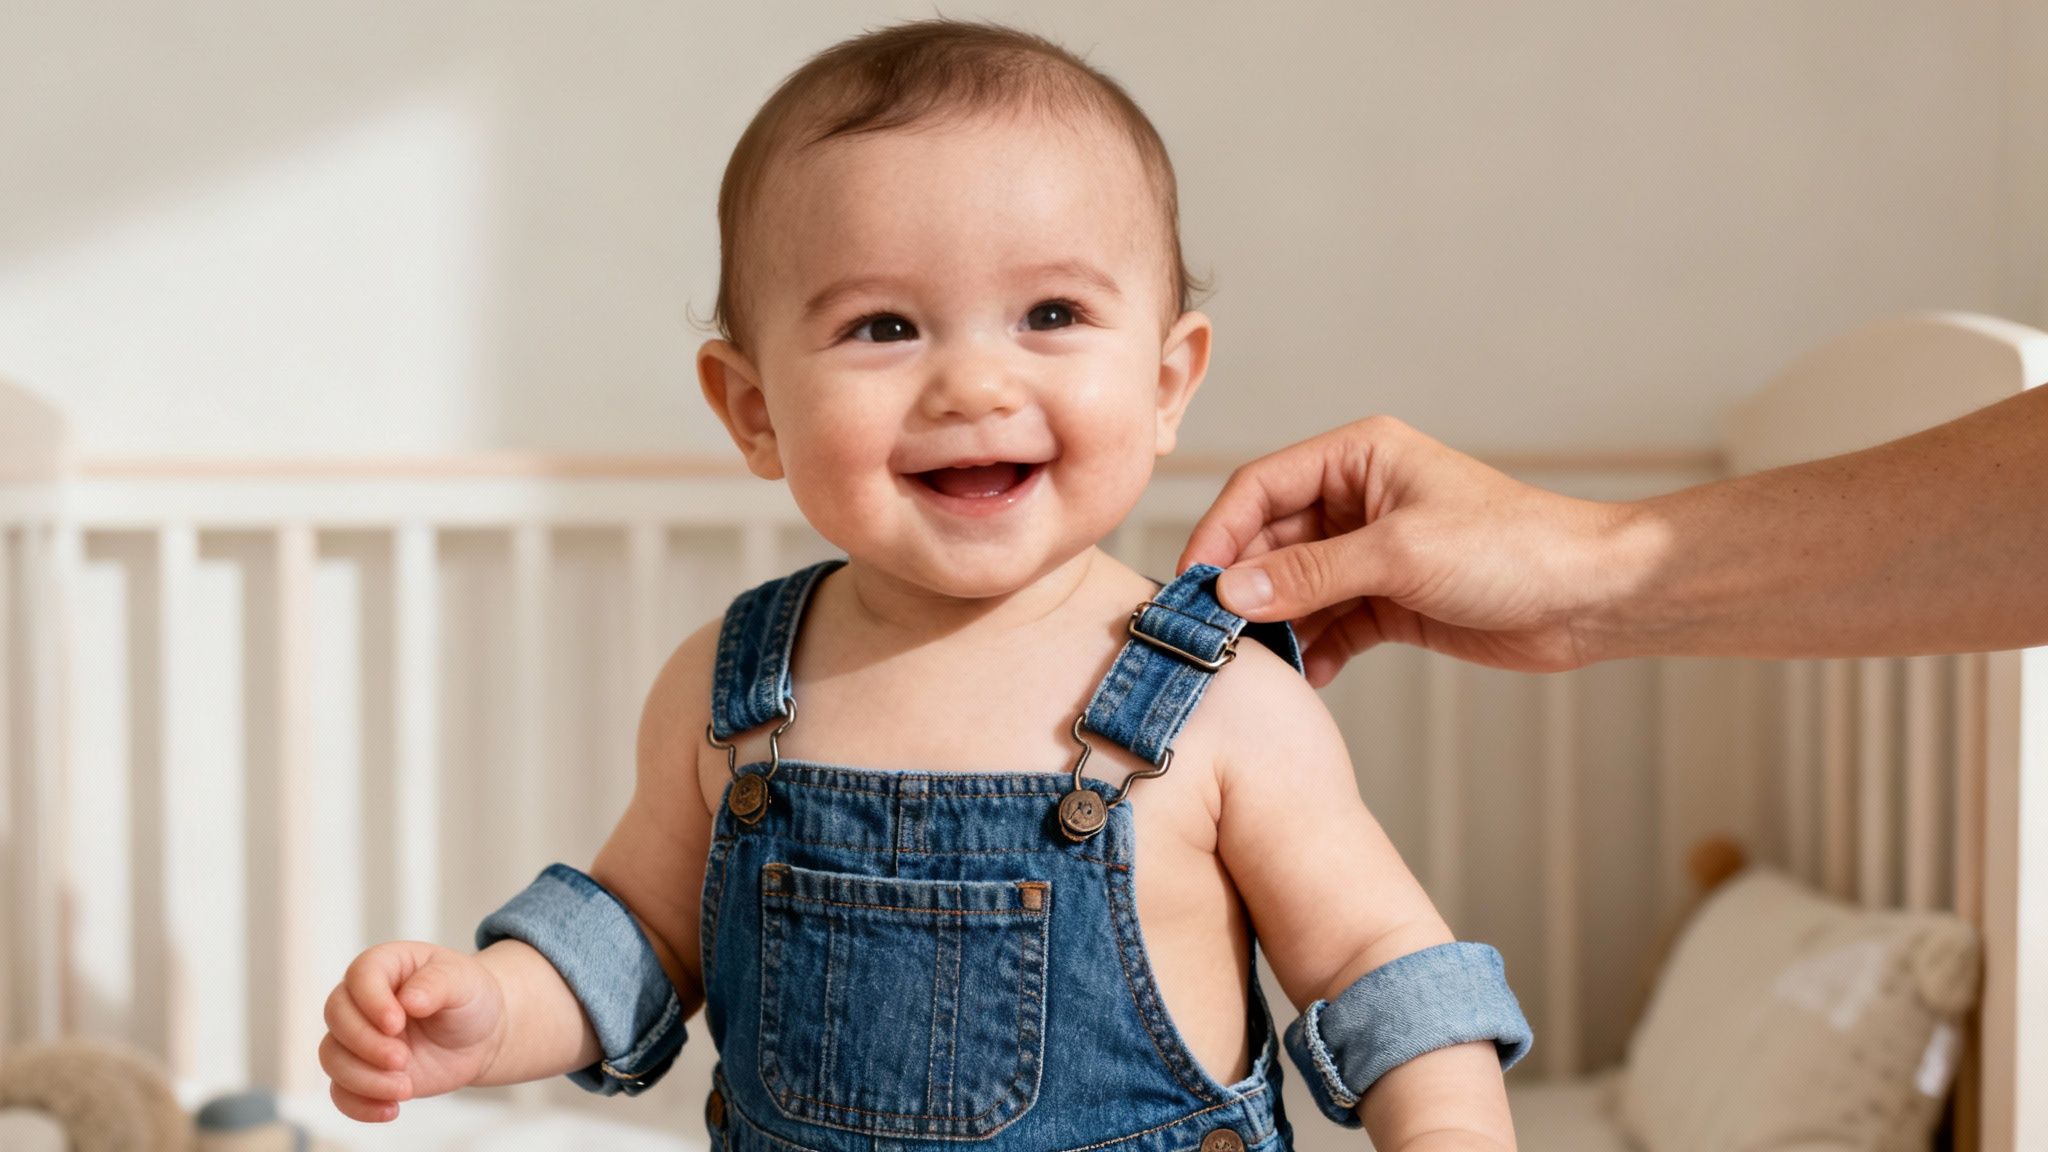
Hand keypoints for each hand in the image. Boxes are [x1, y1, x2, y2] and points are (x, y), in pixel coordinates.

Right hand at [321, 941, 506, 1121]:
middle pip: (336, 1016)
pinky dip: (359, 1105)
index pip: (360, 975)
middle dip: (365, 1043)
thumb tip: (408, 999)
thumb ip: (438, 983)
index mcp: (386, 966)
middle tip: (403, 1059)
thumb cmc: (469, 997)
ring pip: (332, 1057)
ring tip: (406, 1087)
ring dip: (363, 1078)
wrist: (480, 1035)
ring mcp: (359, 1038)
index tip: (397, 1023)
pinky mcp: (363, 1072)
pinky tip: (391, 1110)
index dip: (371, 1001)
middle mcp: (363, 1000)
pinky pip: (341, 1091)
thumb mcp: (465, 981)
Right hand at [1179, 416, 1622, 684]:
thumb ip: (1311, 573)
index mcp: (1357, 458)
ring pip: (1297, 587)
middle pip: (1270, 541)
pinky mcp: (1391, 601)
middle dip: (1244, 586)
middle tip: (1214, 635)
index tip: (1190, 583)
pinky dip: (1317, 649)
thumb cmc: (1510, 547)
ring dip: (1278, 624)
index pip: (1261, 488)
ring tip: (1257, 663)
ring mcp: (1372, 553)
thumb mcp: (1400, 554)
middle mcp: (1357, 500)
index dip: (1219, 533)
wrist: (1591, 597)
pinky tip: (1309, 676)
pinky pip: (1332, 624)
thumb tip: (1231, 591)